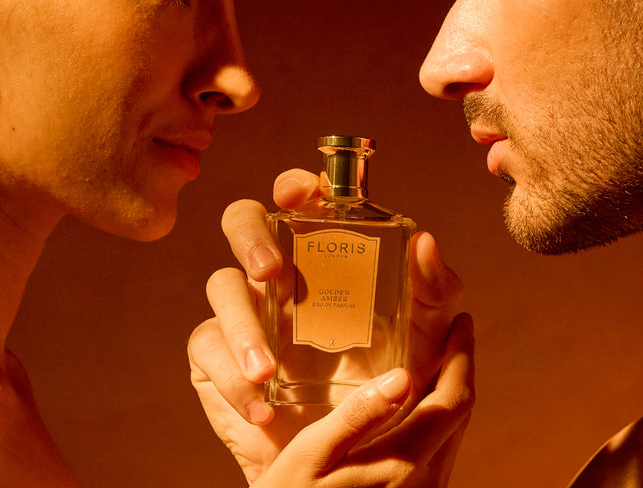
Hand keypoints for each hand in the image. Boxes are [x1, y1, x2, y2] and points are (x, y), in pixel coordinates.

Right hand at [188, 169, 470, 483]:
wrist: (357, 455)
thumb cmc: (392, 383)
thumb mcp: (427, 338)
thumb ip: (434, 291)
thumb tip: (424, 243)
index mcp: (324, 253)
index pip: (298, 199)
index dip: (293, 186)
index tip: (299, 194)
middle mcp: (278, 272)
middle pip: (241, 222)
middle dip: (250, 236)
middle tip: (272, 271)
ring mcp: (244, 311)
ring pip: (221, 289)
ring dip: (241, 326)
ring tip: (268, 370)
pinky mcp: (217, 357)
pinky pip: (208, 350)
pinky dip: (233, 381)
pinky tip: (264, 409)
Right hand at [249, 316, 472, 486]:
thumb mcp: (309, 457)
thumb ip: (357, 417)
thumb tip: (402, 377)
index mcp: (403, 463)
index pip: (455, 399)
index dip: (462, 356)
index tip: (462, 322)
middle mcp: (424, 483)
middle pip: (459, 415)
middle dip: (459, 369)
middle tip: (451, 334)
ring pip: (450, 437)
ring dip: (448, 397)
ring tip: (434, 362)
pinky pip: (436, 455)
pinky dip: (434, 422)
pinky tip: (412, 409)